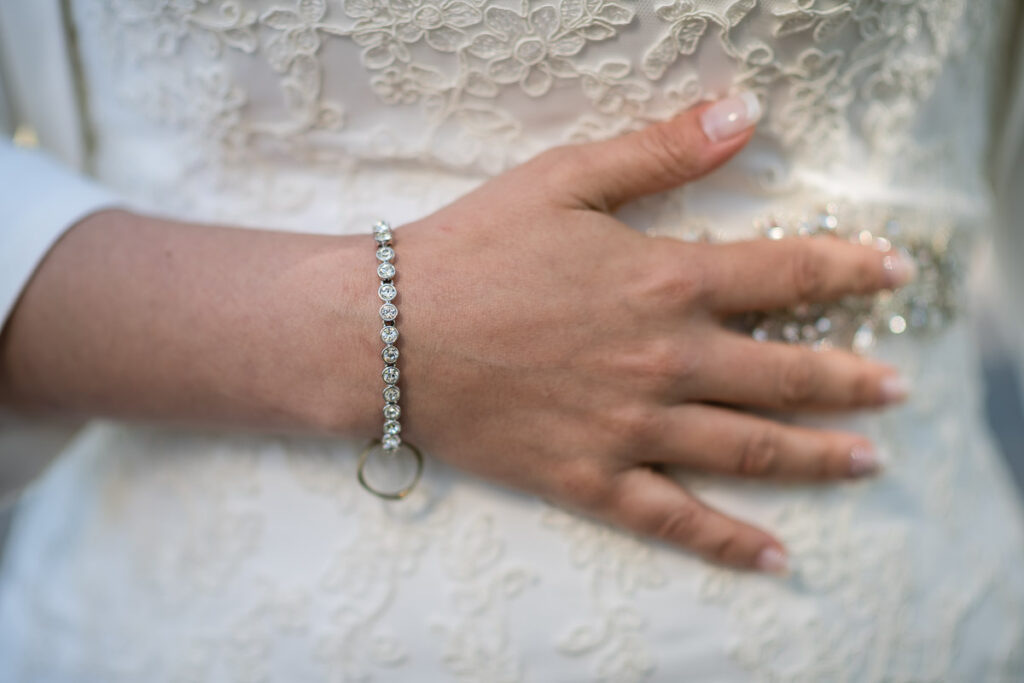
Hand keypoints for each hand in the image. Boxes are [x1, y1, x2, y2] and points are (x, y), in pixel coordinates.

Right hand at [393, 95, 913, 572]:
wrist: (386, 334)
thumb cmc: (472, 250)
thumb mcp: (565, 180)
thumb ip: (660, 150)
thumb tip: (745, 112)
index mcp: (666, 281)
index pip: (788, 272)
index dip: (849, 269)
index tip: (893, 275)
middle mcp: (667, 360)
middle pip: (787, 373)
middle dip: (850, 379)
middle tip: (895, 388)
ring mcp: (633, 427)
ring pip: (750, 448)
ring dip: (818, 456)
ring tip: (866, 460)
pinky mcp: (591, 478)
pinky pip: (674, 519)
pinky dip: (728, 542)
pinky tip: (773, 557)